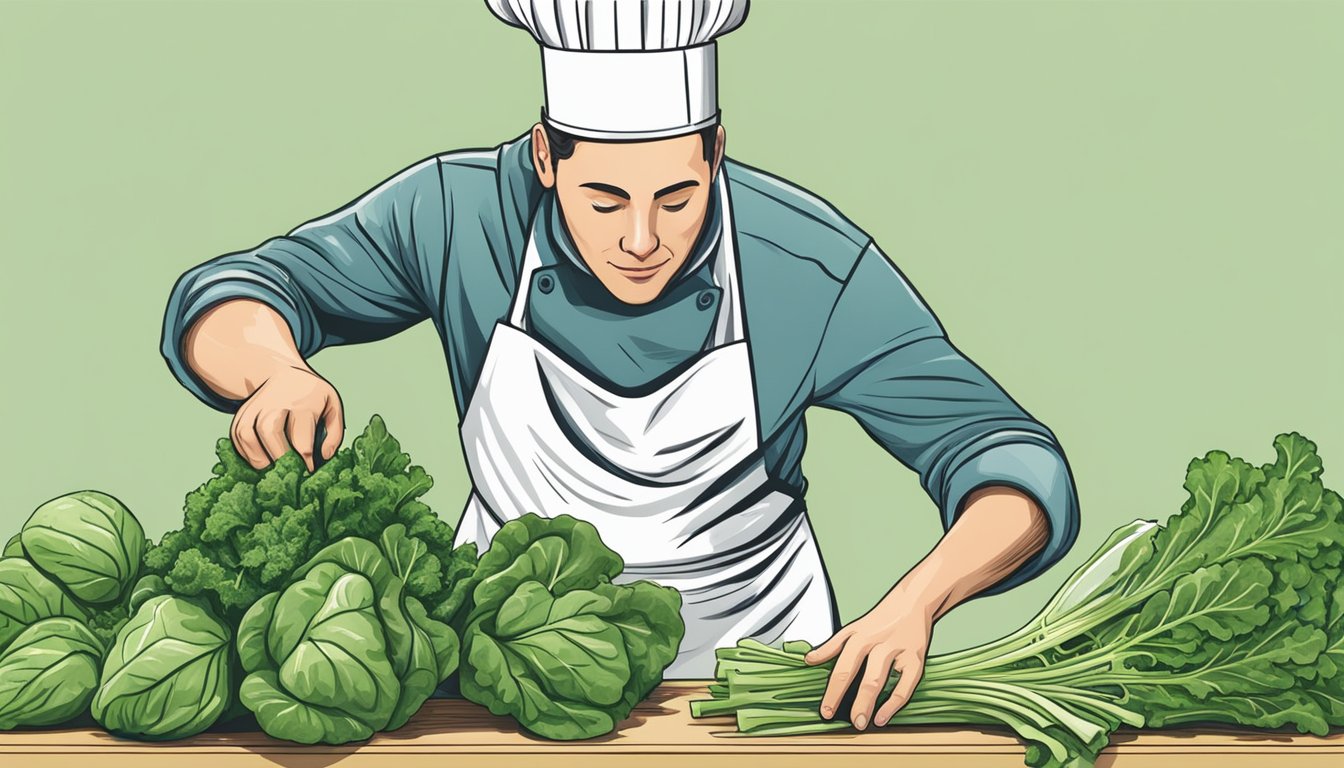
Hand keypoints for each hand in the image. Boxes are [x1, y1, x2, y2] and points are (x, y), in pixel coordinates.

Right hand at [230, 365, 343, 471]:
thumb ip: (335, 433)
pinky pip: (236, 435)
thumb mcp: (333, 407)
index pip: (301, 439)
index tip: (308, 473)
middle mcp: (276, 401)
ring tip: (270, 472)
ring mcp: (256, 405)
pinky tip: (258, 460)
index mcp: (303, 403)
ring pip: (248, 433)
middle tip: (287, 475)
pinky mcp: (242, 412)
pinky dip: (245, 452)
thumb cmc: (313, 396)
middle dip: (278, 459)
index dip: (305, 462)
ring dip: (257, 458)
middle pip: (270, 432)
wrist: (287, 373)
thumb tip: (323, 456)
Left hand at [804, 592, 932, 729]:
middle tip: (848, 723)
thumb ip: (831, 645)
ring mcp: (899, 651)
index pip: (843, 668)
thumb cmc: (881, 618)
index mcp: (860, 636)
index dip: (833, 692)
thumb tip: (808, 659)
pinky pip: (907, 685)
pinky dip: (895, 703)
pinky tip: (883, 717)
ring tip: (863, 723)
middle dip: (855, 702)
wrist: (913, 600)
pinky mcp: (917, 658)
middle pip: (865, 676)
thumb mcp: (853, 627)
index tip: (826, 712)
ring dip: (871, 704)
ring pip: (883, 680)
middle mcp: (879, 643)